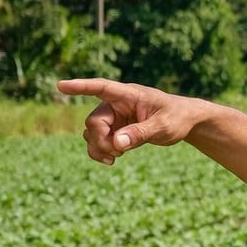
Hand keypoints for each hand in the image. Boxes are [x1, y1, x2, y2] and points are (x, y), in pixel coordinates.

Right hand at [58, 78, 200, 164]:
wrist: (186, 122)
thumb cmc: (177, 117)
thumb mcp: (163, 126)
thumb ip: (141, 133)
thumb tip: (117, 142)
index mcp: (129, 94)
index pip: (101, 88)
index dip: (80, 87)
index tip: (61, 86)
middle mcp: (117, 104)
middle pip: (94, 121)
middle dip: (100, 139)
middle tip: (116, 152)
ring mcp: (115, 117)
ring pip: (92, 132)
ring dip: (98, 147)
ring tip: (114, 158)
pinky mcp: (117, 130)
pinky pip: (99, 141)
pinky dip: (100, 151)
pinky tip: (111, 160)